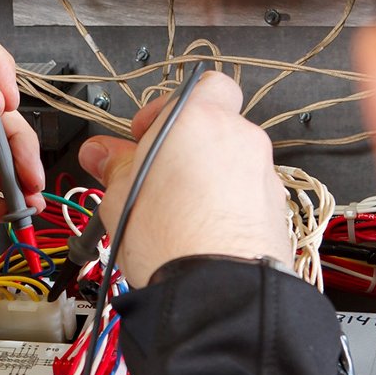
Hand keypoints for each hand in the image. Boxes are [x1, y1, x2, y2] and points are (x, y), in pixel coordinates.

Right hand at [77, 72, 290, 287]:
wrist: (215, 290)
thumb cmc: (170, 238)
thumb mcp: (119, 195)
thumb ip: (113, 165)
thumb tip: (101, 154)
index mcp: (199, 119)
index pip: (200, 83)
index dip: (167, 107)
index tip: (143, 134)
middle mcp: (239, 139)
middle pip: (214, 126)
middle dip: (185, 147)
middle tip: (153, 173)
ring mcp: (262, 175)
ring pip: (231, 163)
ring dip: (206, 178)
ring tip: (174, 212)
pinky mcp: (275, 211)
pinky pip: (246, 196)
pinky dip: (227, 206)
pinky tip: (199, 233)